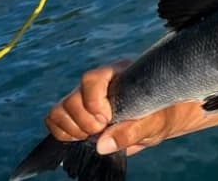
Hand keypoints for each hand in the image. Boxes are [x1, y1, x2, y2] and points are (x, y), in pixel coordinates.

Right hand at [45, 61, 178, 155]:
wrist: (160, 119)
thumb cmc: (162, 114)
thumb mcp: (155, 122)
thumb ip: (132, 131)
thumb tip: (102, 144)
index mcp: (119, 74)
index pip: (92, 79)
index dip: (93, 102)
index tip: (106, 120)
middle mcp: (99, 84)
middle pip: (72, 98)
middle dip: (84, 122)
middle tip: (101, 131)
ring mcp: (85, 98)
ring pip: (59, 109)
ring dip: (72, 128)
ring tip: (93, 134)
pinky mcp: (77, 113)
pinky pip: (54, 120)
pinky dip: (63, 133)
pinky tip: (83, 137)